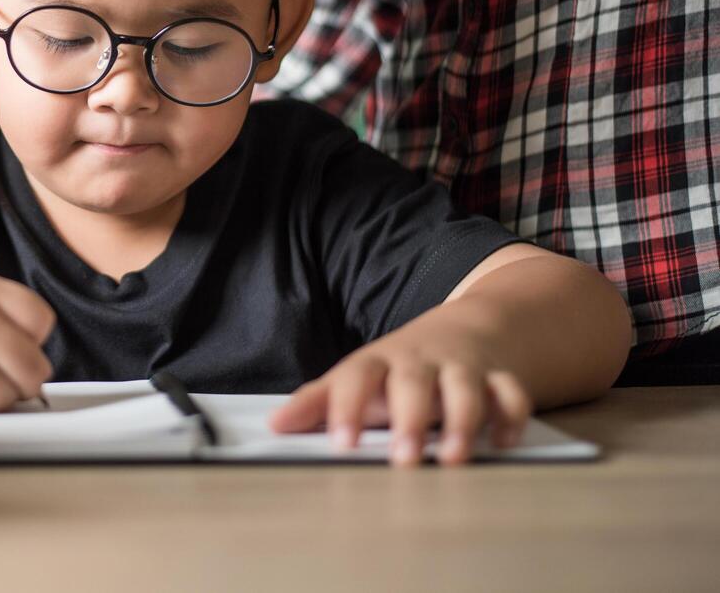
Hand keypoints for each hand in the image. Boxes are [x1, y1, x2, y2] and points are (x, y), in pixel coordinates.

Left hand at [268, 331, 532, 466]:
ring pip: (466, 388)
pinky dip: (512, 416)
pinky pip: (512, 393)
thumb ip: (318, 403)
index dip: (345, 409)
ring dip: (463, 422)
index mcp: (378, 363)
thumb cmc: (400, 367)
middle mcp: (419, 362)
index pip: (355, 378)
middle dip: (410, 419)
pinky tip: (504, 442)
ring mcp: (462, 367)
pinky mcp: (500, 377)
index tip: (341, 444)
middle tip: (403, 459)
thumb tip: (275, 425)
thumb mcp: (358, 378)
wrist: (467, 329)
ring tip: (453, 458)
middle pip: (413, 382)